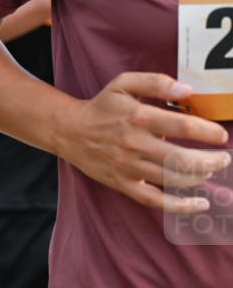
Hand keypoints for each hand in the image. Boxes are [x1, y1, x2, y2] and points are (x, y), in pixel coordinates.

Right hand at [53, 73, 230, 212]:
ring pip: (172, 179)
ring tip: (210, 170)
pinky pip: (155, 200)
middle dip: (211, 160)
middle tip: (225, 158)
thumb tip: (187, 91)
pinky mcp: (123, 184)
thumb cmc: (102, 106)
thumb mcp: (124, 83)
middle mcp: (135, 144)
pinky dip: (179, 206)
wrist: (69, 131)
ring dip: (199, 177)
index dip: (208, 133)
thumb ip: (156, 82)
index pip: (183, 126)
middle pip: (182, 158)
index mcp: (139, 118)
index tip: (221, 137)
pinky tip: (199, 204)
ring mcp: (129, 167)